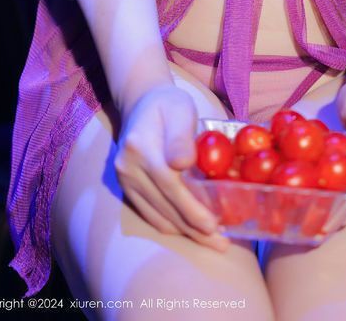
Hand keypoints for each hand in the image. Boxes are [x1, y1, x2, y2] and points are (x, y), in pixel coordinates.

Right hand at [114, 83, 228, 250]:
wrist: (142, 101)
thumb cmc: (169, 104)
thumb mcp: (180, 109)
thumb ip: (181, 136)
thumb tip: (183, 164)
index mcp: (140, 146)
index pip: (170, 186)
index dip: (192, 209)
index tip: (215, 226)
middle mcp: (127, 166)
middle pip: (164, 207)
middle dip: (194, 229)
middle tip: (221, 244)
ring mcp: (124, 179)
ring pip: (157, 216)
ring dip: (185, 233)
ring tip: (212, 241)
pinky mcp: (126, 187)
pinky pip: (149, 214)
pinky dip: (172, 225)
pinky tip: (192, 229)